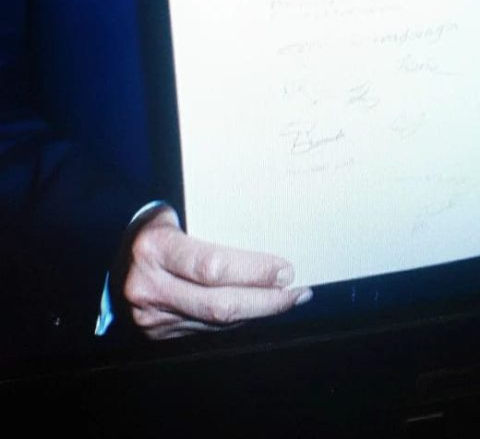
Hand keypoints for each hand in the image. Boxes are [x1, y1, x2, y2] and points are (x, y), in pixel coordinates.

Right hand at [121, 205, 311, 340]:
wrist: (111, 258)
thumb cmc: (154, 227)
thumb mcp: (174, 215)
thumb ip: (211, 228)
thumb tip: (265, 240)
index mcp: (154, 248)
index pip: (212, 267)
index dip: (253, 272)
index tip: (285, 269)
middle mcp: (149, 287)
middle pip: (219, 305)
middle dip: (266, 301)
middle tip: (297, 291)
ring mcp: (152, 318)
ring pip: (217, 323)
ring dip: (257, 313)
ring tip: (288, 299)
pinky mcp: (158, 335)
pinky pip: (208, 330)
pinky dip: (237, 320)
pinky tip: (258, 307)